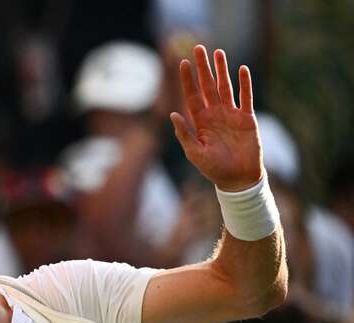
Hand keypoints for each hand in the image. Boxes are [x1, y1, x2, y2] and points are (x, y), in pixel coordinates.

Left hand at [170, 45, 262, 191]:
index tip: (182, 63)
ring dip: (222, 70)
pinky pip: (245, 97)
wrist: (237, 179)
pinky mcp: (247, 118)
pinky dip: (244, 84)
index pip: (192, 95)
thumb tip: (172, 114)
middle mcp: (214, 114)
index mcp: (200, 121)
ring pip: (225, 87)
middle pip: (207, 85)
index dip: (187, 80)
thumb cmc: (214, 168)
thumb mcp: (195, 153)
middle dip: (203, 67)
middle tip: (198, 47)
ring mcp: (231, 114)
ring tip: (219, 52)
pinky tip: (242, 69)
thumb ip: (184, 134)